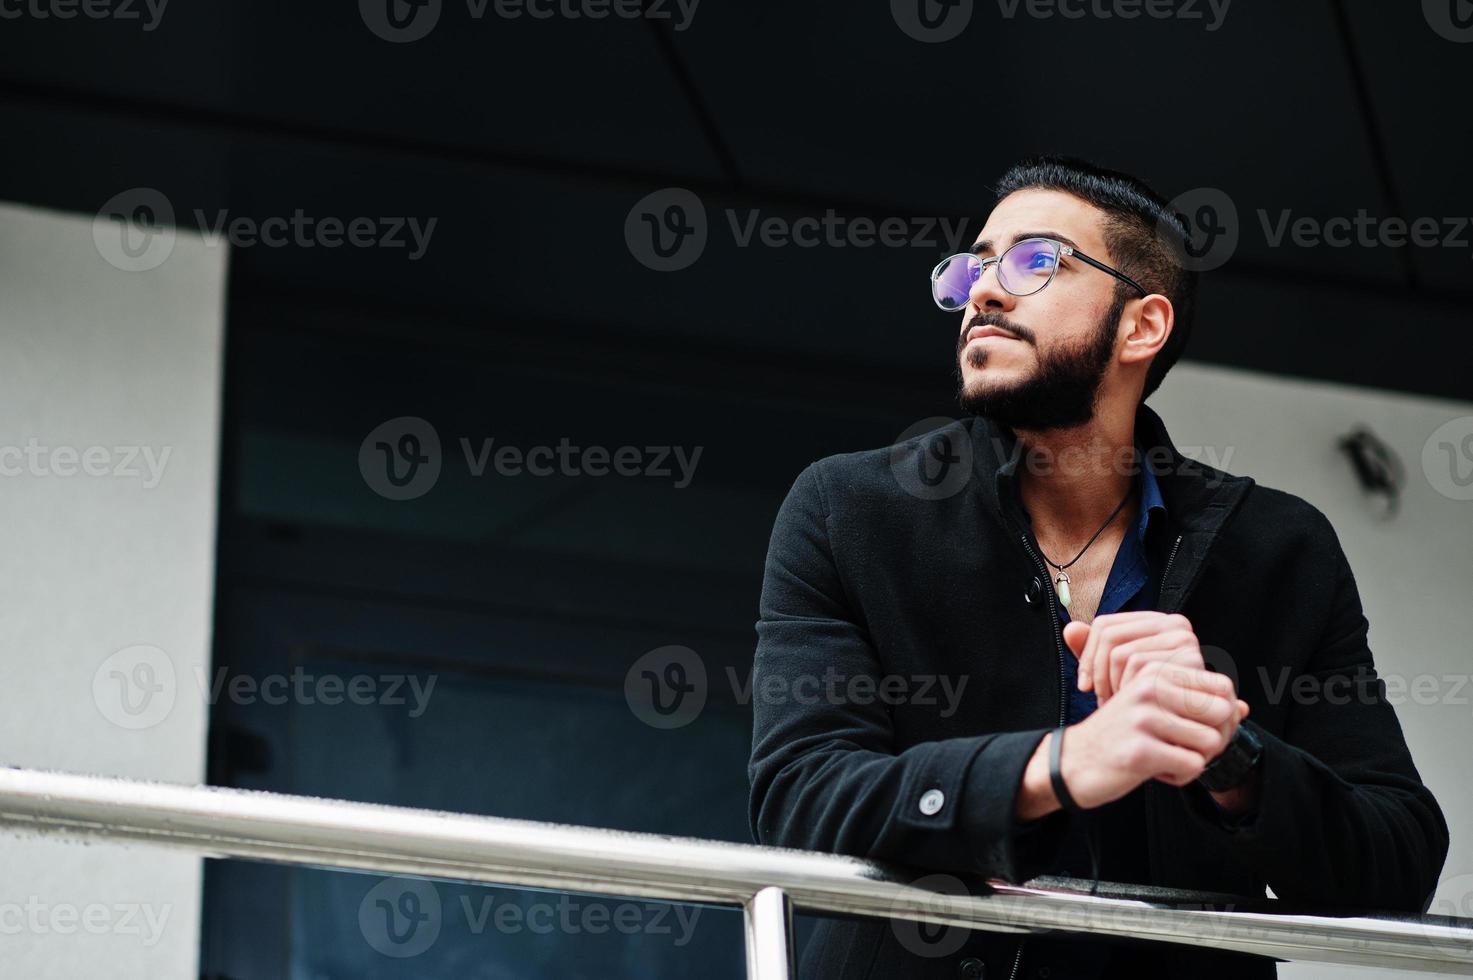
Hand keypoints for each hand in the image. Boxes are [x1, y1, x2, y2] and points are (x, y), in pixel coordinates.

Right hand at [1055, 658, 1248, 808]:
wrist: (1073, 762)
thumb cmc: (1121, 735)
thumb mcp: (1154, 709)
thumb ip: (1195, 706)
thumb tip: (1244, 709)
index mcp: (1154, 670)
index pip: (1222, 687)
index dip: (1221, 716)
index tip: (1195, 729)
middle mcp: (1149, 687)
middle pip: (1222, 714)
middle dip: (1213, 739)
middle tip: (1184, 749)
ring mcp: (1143, 718)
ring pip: (1210, 743)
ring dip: (1194, 760)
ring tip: (1165, 759)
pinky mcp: (1139, 750)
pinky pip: (1191, 767)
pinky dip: (1180, 777)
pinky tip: (1155, 772)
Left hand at [1063, 611, 1204, 704]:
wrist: (1186, 734)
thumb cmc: (1147, 703)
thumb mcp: (1115, 676)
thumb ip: (1092, 652)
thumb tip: (1070, 629)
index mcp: (1157, 622)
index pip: (1104, 625)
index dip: (1086, 656)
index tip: (1084, 685)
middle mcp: (1176, 625)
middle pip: (1110, 637)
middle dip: (1098, 672)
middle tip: (1101, 699)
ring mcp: (1186, 641)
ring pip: (1122, 654)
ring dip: (1114, 685)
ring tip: (1119, 704)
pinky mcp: (1190, 660)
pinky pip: (1139, 667)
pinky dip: (1130, 690)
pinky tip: (1135, 708)